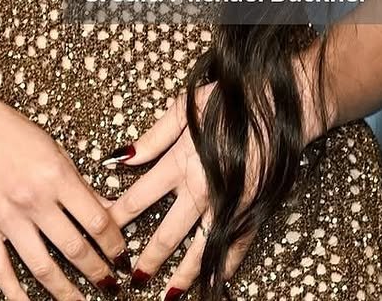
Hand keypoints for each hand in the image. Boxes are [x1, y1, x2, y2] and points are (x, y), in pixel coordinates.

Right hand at [0, 75, 131, 299]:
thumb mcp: (53, 148)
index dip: (114, 244)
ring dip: (66, 292)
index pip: (96, 221)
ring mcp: (6, 216)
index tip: (121, 256)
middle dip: (98, 272)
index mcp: (56, 175)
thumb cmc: (9, 130)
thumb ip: (79, 183)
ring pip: (43, 268)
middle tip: (111, 285)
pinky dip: (17, 294)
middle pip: (75, 249)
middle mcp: (34, 199)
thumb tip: (107, 210)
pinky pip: (2, 270)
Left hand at [102, 81, 265, 295]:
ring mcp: (227, 204)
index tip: (103, 233)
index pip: (138, 199)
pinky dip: (225, 267)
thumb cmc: (229, 100)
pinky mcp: (252, 209)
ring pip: (200, 249)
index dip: (118, 218)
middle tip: (132, 278)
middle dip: (148, 259)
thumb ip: (152, 137)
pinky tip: (214, 281)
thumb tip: (119, 157)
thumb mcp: (184, 108)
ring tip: (168, 293)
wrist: (279, 105)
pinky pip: (236, 247)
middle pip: (166, 234)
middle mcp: (200, 189)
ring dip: (182, 274)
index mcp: (179, 162)